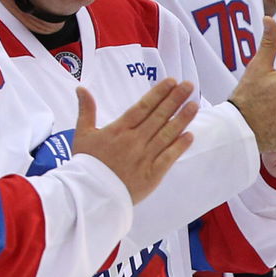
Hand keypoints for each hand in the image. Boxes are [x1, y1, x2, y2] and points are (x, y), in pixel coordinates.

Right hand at [73, 79, 197, 201]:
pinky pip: (168, 158)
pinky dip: (179, 146)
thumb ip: (86, 110)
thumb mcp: (82, 134)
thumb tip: (81, 88)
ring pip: (166, 135)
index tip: (172, 81)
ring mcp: (144, 157)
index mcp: (119, 130)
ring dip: (182, 119)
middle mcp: (134, 141)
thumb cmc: (86, 164)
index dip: (159, 93)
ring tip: (194, 105)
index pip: (143, 107)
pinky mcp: (151, 174)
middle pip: (158, 117)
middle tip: (189, 85)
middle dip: (175, 99)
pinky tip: (190, 135)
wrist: (89, 195)